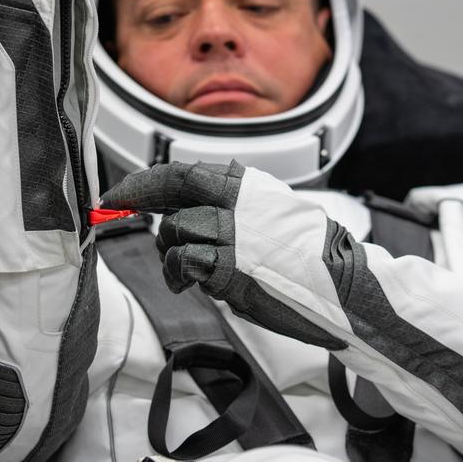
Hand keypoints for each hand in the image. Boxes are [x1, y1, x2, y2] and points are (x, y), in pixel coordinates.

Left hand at [103, 161, 346, 349]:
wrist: (348, 288)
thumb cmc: (313, 260)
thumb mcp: (274, 218)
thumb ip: (231, 212)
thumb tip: (184, 218)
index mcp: (248, 186)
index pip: (183, 173)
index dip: (143, 182)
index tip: (117, 194)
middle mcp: (239, 201)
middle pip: (170, 191)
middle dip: (136, 202)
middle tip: (115, 215)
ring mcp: (234, 233)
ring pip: (174, 231)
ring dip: (169, 255)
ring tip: (183, 274)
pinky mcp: (231, 266)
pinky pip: (184, 263)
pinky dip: (179, 274)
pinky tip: (189, 284)